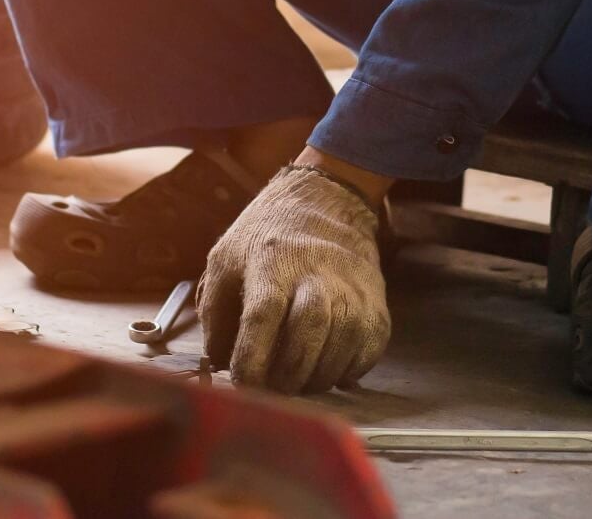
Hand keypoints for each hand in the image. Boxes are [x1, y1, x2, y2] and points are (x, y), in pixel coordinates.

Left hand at [198, 164, 389, 393]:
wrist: (329, 202)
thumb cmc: (268, 238)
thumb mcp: (226, 258)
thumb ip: (214, 312)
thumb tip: (219, 363)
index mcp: (272, 261)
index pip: (262, 317)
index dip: (251, 359)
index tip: (242, 382)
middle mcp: (318, 274)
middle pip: (308, 330)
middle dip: (287, 373)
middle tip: (273, 388)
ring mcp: (353, 291)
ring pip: (341, 346)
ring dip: (315, 378)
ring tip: (297, 380)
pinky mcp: (377, 307)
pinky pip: (366, 353)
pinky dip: (345, 372)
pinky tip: (325, 367)